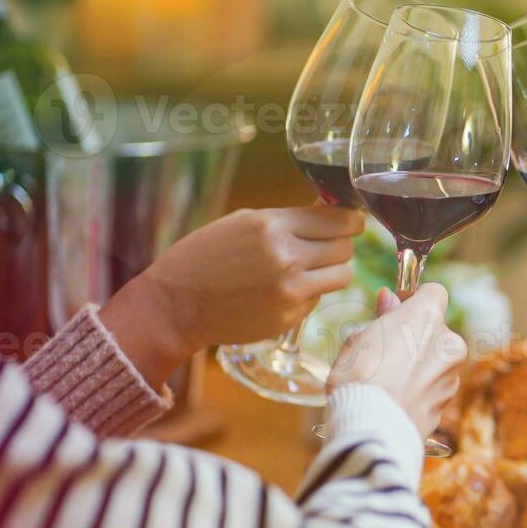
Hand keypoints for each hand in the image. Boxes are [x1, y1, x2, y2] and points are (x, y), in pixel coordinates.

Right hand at [100, 205, 363, 385]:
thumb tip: (332, 209)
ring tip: (310, 268)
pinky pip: (318, 299)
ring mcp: (290, 291)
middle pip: (346, 247)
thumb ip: (290, 219)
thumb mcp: (244, 222)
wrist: (176, 304)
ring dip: (332, 270)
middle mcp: (286, 258)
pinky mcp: (290, 317)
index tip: (350, 222)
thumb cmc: (206, 257)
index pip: (340, 220)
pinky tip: (282, 290)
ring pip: (343, 275)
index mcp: (272, 226)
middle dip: (340, 244)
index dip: (350, 220)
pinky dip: (309, 293)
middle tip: (324, 246)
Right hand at [328, 284, 466, 439]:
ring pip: (437, 360)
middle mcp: (448, 343)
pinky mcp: (447, 403)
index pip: (434, 292)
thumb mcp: (359, 337)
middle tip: (385, 349)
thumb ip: (383, 317)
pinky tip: (396, 399)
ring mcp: (451, 375)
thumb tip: (390, 300)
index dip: (414, 299)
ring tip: (386, 380)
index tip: (396, 309)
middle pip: (436, 330)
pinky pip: (434, 387)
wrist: (371, 428)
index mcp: (427, 318)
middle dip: (415, 336)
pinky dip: (420, 389)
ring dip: (419, 364)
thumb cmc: (358, 377)